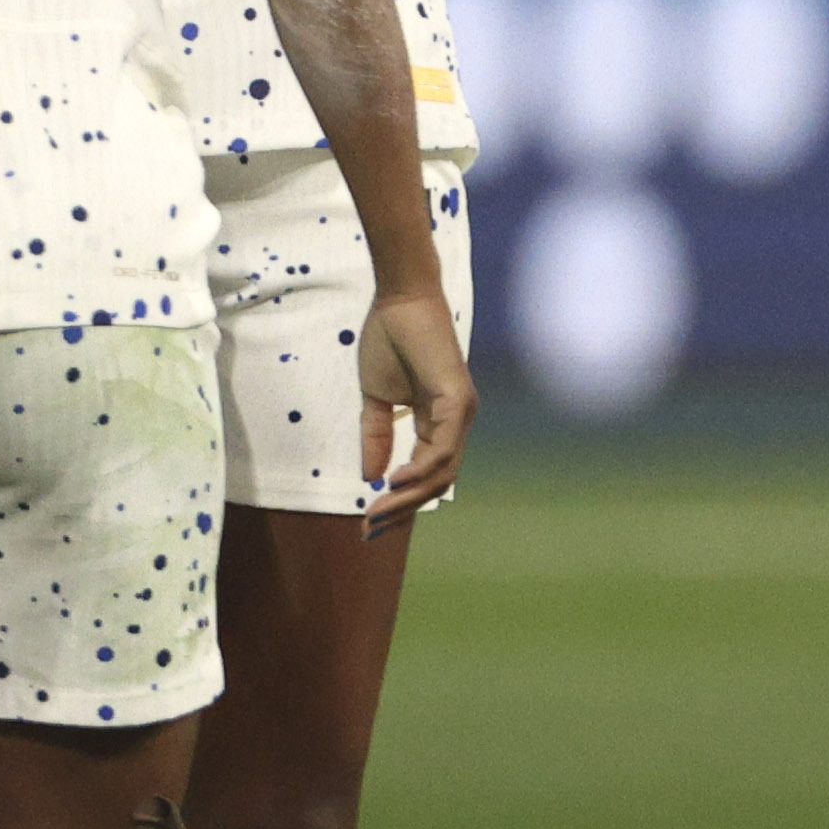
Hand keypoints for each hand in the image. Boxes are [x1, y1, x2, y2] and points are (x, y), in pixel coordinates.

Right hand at [354, 291, 474, 513]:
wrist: (398, 299)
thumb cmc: (388, 340)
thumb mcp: (375, 398)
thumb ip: (377, 436)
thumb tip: (371, 477)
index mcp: (437, 422)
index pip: (426, 475)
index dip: (398, 501)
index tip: (368, 522)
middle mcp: (455, 422)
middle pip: (436, 482)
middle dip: (402, 509)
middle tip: (370, 529)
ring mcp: (460, 411)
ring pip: (442, 472)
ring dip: (409, 496)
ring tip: (379, 511)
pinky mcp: (457, 398)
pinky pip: (443, 447)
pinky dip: (422, 468)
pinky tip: (396, 481)